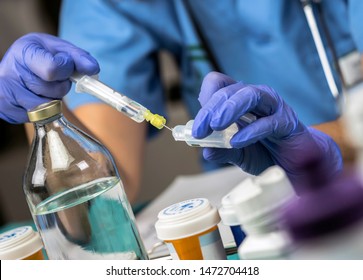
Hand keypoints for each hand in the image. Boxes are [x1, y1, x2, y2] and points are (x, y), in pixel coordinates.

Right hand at [0, 33, 98, 122]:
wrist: (17, 68)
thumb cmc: (41, 56)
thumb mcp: (59, 49)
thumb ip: (78, 57)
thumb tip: (93, 69)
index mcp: (24, 51)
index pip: (52, 69)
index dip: (66, 71)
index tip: (65, 66)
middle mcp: (10, 71)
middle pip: (53, 91)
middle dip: (61, 87)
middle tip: (52, 79)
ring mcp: (6, 92)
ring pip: (47, 107)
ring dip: (52, 100)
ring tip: (43, 88)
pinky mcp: (6, 110)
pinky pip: (38, 117)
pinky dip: (42, 110)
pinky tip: (34, 97)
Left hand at [192, 72, 342, 184]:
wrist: (294, 164)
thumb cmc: (265, 152)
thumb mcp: (237, 154)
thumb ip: (222, 151)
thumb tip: (205, 151)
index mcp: (239, 101)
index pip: (218, 84)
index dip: (206, 98)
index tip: (197, 123)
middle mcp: (255, 97)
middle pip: (229, 90)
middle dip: (211, 109)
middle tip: (200, 130)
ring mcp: (272, 106)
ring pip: (250, 95)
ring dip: (229, 109)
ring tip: (216, 125)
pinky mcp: (287, 121)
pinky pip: (269, 121)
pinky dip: (251, 131)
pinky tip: (238, 142)